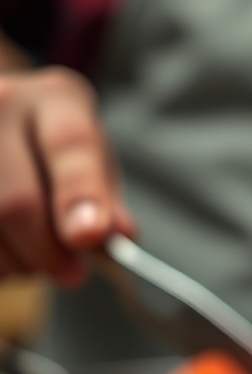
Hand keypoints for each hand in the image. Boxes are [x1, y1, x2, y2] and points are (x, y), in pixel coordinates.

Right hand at [0, 66, 133, 284]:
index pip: (69, 144)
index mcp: (56, 100)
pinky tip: (7, 254)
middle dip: (48, 253)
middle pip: (16, 201)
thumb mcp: (93, 166)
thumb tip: (117, 235)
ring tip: (32, 259)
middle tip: (70, 273)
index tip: (88, 237)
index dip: (79, 195)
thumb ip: (107, 202)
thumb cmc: (55, 157)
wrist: (6, 131)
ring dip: (15, 262)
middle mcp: (1, 102)